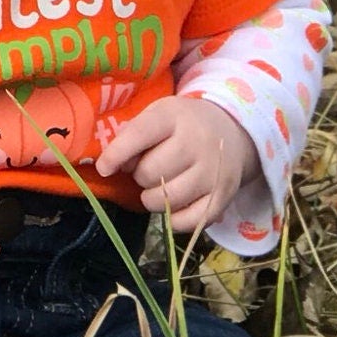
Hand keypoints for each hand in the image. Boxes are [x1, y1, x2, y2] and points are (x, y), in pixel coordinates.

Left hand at [93, 95, 258, 233]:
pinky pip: (189, 221)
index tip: (104, 168)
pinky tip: (172, 207)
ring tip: (158, 187)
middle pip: (150, 173)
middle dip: (140, 176)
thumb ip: (132, 135)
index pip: (139, 135)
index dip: (116, 154)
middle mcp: (197, 142)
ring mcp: (212, 172)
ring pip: (165, 200)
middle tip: (148, 170)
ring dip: (152, 199)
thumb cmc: (183, 125)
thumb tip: (111, 166)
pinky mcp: (223, 197)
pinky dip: (174, 220)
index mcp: (174, 116)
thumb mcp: (158, 115)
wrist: (232, 130)